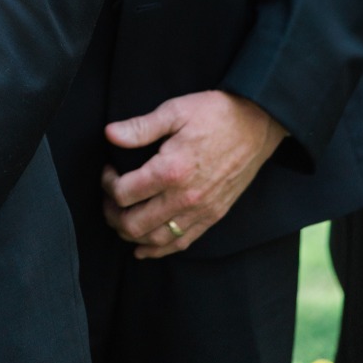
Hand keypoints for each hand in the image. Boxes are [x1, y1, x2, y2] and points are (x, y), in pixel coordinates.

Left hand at [102, 90, 286, 257]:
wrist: (255, 125)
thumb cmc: (213, 114)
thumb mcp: (174, 111)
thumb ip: (140, 127)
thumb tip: (109, 134)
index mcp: (171, 170)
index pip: (125, 193)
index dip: (107, 184)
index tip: (108, 171)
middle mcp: (185, 197)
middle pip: (135, 223)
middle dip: (113, 215)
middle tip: (107, 200)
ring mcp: (201, 211)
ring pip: (156, 240)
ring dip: (131, 235)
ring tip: (119, 221)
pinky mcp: (213, 217)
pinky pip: (181, 243)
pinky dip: (159, 250)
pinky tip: (144, 248)